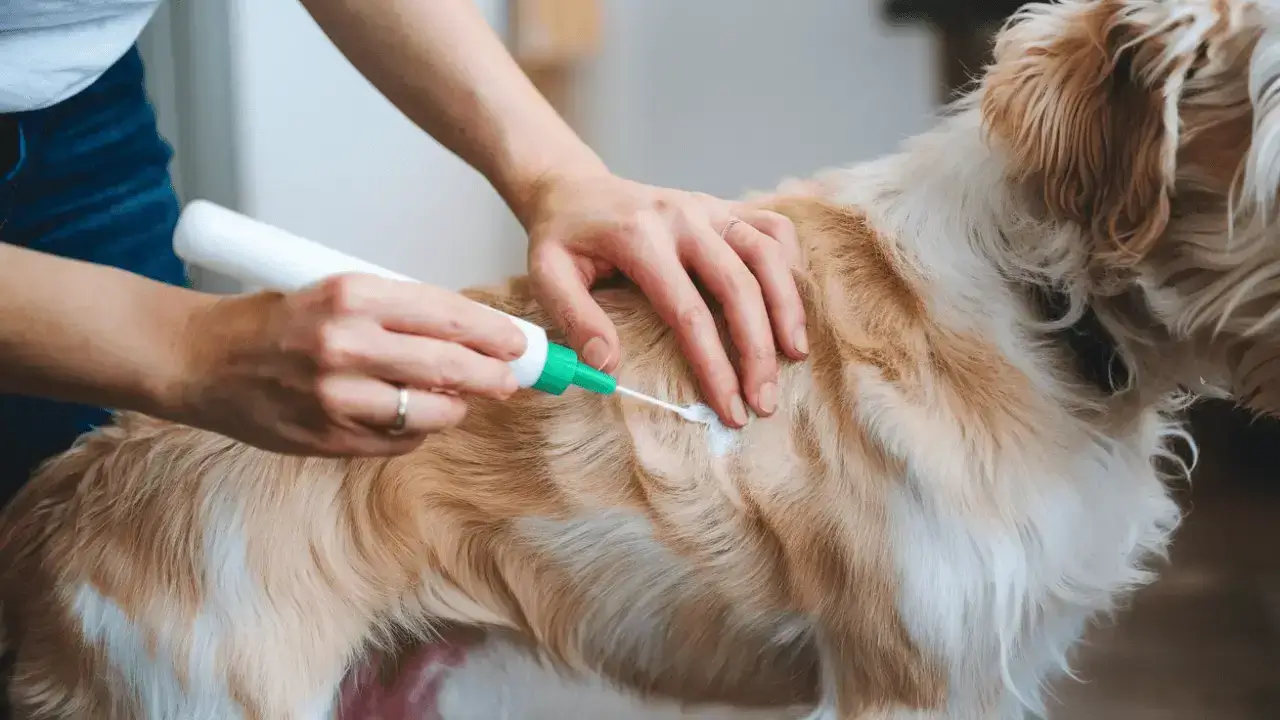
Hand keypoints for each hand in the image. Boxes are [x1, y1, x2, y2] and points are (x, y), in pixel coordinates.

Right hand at [173, 274, 526, 455]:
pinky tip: (412, 417)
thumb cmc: (272, 321)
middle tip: (509, 379)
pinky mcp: (329, 436)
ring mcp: (337, 396)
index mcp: (351, 296)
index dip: (491, 332)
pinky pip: (398, 440)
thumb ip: (397, 315)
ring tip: (459, 400)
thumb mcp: (336, 292)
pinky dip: (416, 430)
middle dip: (491, 375)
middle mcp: (346, 345)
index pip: (447, 314)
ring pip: (430, 411)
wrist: (202, 359)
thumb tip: (465, 337)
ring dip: (455, 407)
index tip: (516, 342)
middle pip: (449, 364)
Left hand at [522, 171, 807, 427]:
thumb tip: (607, 367)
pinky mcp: (723, 206)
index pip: (688, 312)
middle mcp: (683, 217)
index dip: (714, 365)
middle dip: (758, 351)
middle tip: (765, 402)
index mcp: (640, 237)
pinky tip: (791, 302)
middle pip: (738, 287)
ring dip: (787, 308)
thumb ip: (575, 318)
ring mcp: (709, 208)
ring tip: (794, 356)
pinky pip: (773, 226)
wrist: (575, 189)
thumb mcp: (547, 274)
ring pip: (767, 253)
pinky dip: (791, 262)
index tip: (729, 409)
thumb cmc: (562, 238)